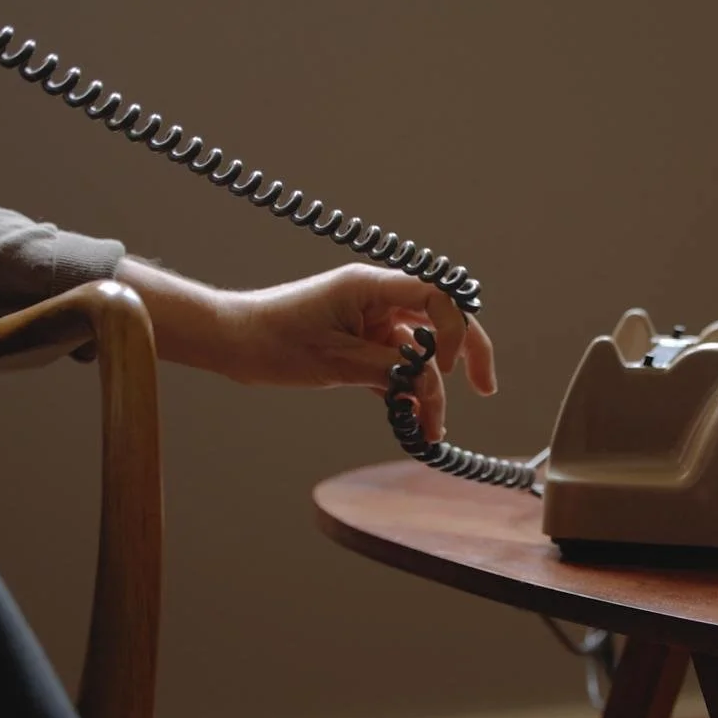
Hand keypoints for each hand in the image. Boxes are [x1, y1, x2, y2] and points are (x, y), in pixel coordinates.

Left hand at [114, 257, 496, 440]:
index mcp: (371, 286)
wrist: (232, 344)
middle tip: (485, 389)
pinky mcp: (361, 345)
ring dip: (430, 392)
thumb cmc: (272, 341)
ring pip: (420, 354)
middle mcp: (378, 299)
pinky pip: (398, 368)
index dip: (455, 331)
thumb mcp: (337, 361)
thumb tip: (429, 386)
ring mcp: (371, 322)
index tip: (447, 370)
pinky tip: (414, 423)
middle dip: (466, 356)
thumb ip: (390, 370)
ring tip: (431, 431)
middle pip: (441, 321)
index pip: (438, 297)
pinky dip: (407, 394)